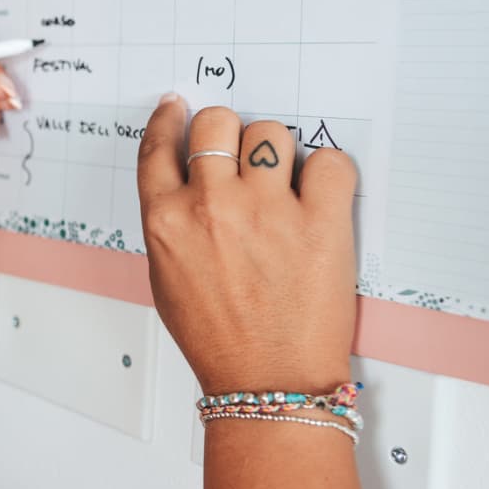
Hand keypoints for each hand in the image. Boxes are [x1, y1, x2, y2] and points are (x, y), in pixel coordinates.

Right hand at [136, 96, 358, 393]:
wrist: (266, 380)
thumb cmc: (217, 338)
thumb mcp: (166, 278)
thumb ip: (170, 224)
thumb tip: (186, 183)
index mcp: (165, 220)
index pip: (158, 146)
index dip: (170, 119)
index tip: (179, 107)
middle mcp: (211, 206)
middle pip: (217, 123)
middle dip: (229, 134)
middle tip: (243, 157)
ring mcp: (266, 210)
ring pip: (270, 132)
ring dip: (277, 151)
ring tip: (284, 183)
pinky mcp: (319, 221)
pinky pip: (330, 161)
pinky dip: (328, 171)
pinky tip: (320, 194)